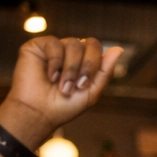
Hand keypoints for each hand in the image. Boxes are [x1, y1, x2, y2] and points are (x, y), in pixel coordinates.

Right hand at [0, 37, 122, 147]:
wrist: (39, 113)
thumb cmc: (65, 106)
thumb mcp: (92, 91)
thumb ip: (105, 71)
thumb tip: (118, 49)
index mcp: (83, 60)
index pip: (97, 47)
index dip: (95, 63)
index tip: (84, 85)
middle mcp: (70, 51)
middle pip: (89, 43)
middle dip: (86, 66)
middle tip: (76, 86)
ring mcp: (54, 48)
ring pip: (73, 43)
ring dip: (71, 68)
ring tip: (63, 86)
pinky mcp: (37, 46)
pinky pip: (54, 43)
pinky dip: (55, 62)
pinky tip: (50, 76)